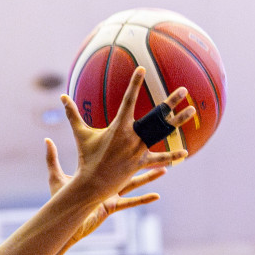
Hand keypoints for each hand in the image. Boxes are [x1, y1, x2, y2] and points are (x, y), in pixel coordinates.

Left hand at [45, 137, 165, 242]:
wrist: (62, 220)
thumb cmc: (59, 200)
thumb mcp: (56, 176)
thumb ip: (52, 158)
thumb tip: (46, 139)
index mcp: (96, 176)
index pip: (110, 158)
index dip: (119, 148)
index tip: (129, 135)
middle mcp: (106, 184)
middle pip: (128, 169)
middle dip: (142, 159)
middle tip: (154, 147)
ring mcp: (111, 196)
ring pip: (134, 184)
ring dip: (149, 177)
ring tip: (164, 170)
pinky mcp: (111, 207)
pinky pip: (130, 203)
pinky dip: (143, 199)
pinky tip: (156, 196)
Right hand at [58, 68, 195, 202]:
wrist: (90, 185)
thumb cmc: (86, 158)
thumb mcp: (80, 135)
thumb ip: (73, 115)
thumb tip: (62, 97)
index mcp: (118, 127)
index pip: (128, 100)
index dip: (135, 84)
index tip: (142, 69)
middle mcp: (131, 137)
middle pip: (155, 116)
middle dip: (170, 102)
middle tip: (183, 90)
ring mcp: (138, 150)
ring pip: (162, 133)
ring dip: (178, 122)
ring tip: (192, 110)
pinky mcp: (141, 163)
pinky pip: (159, 158)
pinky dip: (171, 156)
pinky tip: (185, 152)